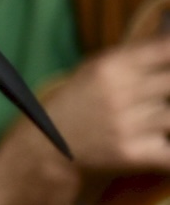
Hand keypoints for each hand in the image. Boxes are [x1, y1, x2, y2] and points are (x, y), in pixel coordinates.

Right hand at [46, 34, 169, 170]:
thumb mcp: (95, 69)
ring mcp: (126, 125)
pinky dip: (168, 151)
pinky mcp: (130, 154)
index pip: (164, 51)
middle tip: (158, 96)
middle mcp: (119, 93)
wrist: (47, 148)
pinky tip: (161, 144)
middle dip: (168, 90)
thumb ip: (135, 56)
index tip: (167, 68)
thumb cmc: (79, 103)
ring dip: (167, 119)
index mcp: (111, 66)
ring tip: (153, 120)